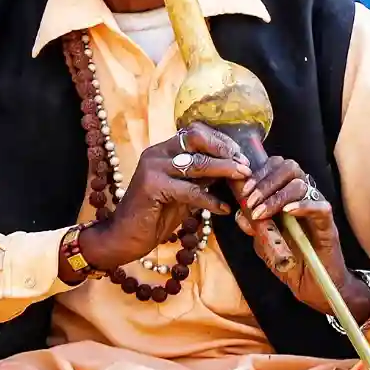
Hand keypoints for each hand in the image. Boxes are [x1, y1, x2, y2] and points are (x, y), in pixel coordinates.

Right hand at [76, 124, 246, 272]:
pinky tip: (224, 209)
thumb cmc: (156, 215)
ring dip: (225, 170)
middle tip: (244, 165)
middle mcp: (156, 154)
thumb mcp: (184, 192)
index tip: (240, 155)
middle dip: (225, 150)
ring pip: (197, 163)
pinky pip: (191, 191)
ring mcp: (153, 168)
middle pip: (197, 138)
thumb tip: (232, 168)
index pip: (196, 132)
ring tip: (243, 178)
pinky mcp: (153, 187)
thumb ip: (202, 178)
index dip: (221, 141)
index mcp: (163, 150)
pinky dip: (211, 200)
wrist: (125, 237)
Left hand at [233, 156, 369, 318]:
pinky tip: (287, 212)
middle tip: (251, 201)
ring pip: (301, 184)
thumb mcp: (265, 243)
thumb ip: (254, 227)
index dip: (259, 174)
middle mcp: (304, 197)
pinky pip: (320, 207)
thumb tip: (240, 213)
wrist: (311, 287)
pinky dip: (302, 205)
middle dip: (265, 181)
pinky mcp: (328, 226)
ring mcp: (316, 210)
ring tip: (262, 213)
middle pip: (289, 168)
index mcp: (288, 196)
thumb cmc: (291, 262)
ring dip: (277, 196)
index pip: (276, 168)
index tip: (244, 191)